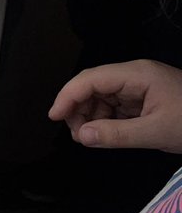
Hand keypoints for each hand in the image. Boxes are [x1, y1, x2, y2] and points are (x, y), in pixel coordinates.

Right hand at [49, 60, 181, 152]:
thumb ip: (117, 134)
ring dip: (91, 115)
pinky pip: (116, 104)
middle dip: (78, 108)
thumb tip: (81, 136)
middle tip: (77, 135)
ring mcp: (140, 85)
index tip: (54, 117)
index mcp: (137, 75)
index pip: (91, 79)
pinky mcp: (146, 97)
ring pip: (102, 96)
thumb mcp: (157, 132)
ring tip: (91, 138)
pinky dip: (107, 119)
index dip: (68, 96)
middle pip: (93, 85)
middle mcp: (135, 75)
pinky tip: (107, 134)